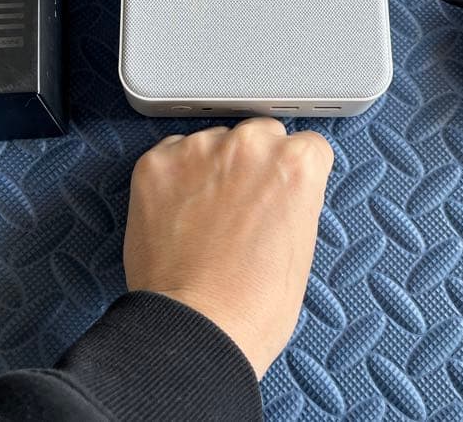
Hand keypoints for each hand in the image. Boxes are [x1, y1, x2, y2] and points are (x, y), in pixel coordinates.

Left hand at [123, 117, 333, 378]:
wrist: (196, 329)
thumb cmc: (254, 305)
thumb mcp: (303, 245)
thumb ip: (294, 198)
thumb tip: (278, 188)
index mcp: (296, 164)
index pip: (306, 145)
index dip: (294, 174)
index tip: (281, 192)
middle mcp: (249, 145)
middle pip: (259, 134)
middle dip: (253, 163)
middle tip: (242, 205)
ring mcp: (198, 151)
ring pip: (213, 142)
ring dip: (211, 168)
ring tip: (205, 217)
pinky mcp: (155, 163)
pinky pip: (170, 155)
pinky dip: (174, 178)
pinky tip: (179, 215)